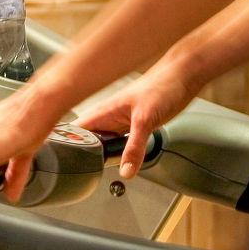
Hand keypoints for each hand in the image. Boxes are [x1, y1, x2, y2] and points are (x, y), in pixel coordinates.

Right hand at [76, 57, 195, 179]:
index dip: (66, 146)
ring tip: (103, 167)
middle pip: (86, 142)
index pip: (73, 132)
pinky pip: (118, 144)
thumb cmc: (161, 87)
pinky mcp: (132, 127)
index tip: (67, 162)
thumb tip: (125, 171)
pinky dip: (120, 153)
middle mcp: (107, 118)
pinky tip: (124, 160)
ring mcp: (119, 123)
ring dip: (103, 156)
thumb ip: (134, 148)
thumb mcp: (145, 121)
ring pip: (103, 144)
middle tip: (87, 170)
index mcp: (102, 112)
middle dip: (85, 156)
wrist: (182, 78)